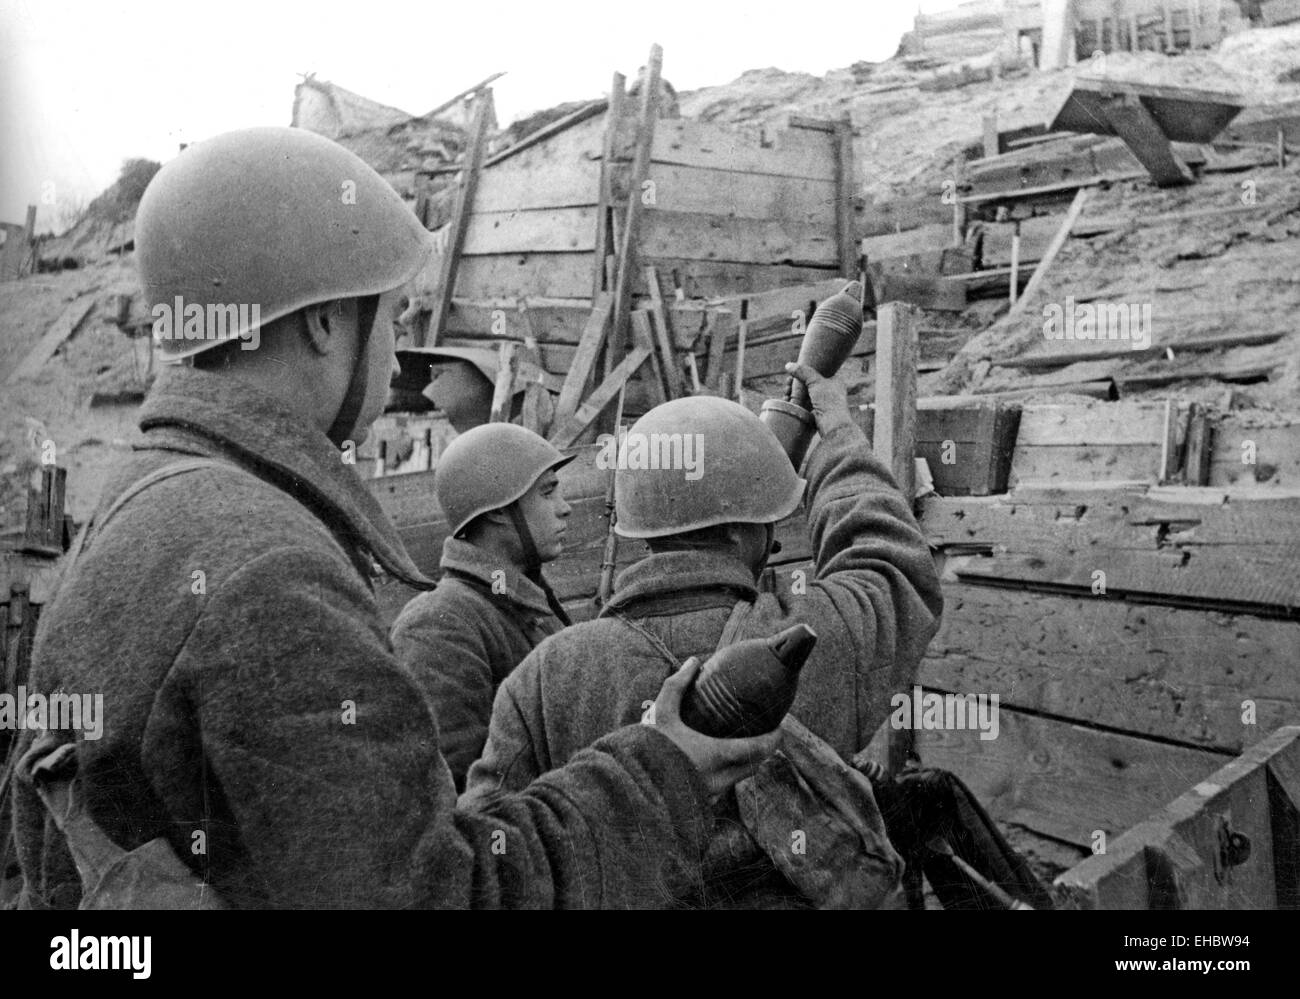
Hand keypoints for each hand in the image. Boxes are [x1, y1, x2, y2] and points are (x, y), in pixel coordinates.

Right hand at [646, 657, 780, 798]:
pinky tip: (716, 763)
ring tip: (741, 745)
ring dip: (744, 763)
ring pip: (738, 778)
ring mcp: (710, 794)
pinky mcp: (699, 802)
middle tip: (764, 734)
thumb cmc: (647, 747)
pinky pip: (721, 787)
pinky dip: (726, 774)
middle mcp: (719, 779)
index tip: (779, 728)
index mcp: (717, 756)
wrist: (630, 785)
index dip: (774, 739)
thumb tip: (694, 661)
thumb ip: (678, 685)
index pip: (759, 750)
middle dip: (762, 751)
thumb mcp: (662, 713)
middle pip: (754, 766)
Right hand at [784, 362, 851, 436]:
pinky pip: (801, 404)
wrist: (832, 423)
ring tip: (785, 392)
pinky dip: (793, 402)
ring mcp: (821, 403)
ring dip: (792, 393)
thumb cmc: (829, 400)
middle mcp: (828, 391)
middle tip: (787, 383)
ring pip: (803, 394)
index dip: (804, 372)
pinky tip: (786, 400)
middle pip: (808, 384)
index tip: (794, 373)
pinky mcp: (814, 412)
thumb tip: (788, 365)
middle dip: (795, 383)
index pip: (816, 373)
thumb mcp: (816, 381)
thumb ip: (802, 371)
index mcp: (834, 381)